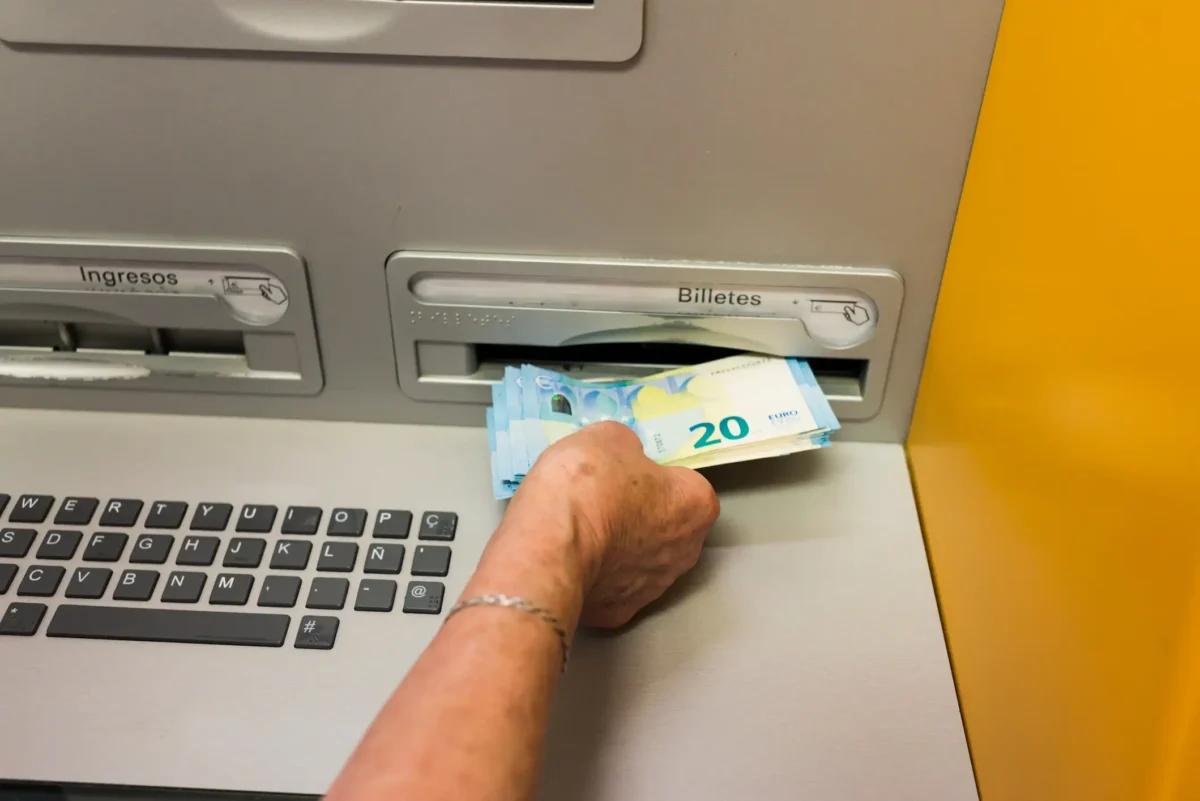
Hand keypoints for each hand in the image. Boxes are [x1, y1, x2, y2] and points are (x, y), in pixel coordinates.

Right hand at [510, 422, 719, 627]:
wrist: (548, 545)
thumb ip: (626, 448)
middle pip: (668, 527)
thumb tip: (624, 455)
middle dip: (641, 515)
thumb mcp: (607, 437)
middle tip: (603, 500)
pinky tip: (573, 559)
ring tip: (582, 530)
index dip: (654, 476)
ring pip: (642, 561)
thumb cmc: (587, 485)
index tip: (626, 472)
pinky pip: (612, 588)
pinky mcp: (620, 613)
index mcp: (695, 505)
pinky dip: (596, 575)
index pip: (685, 485)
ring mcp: (654, 588)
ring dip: (620, 547)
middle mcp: (686, 552)